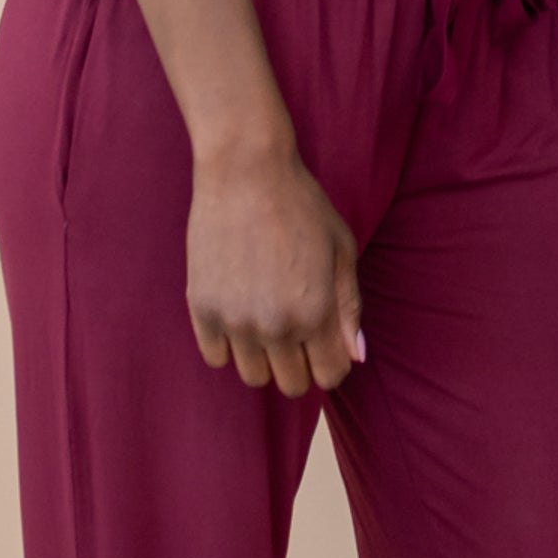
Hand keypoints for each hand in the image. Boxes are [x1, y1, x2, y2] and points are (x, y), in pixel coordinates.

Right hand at [185, 142, 365, 393]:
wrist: (245, 174)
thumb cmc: (302, 207)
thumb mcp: (342, 251)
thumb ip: (350, 307)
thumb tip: (356, 356)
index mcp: (316, 312)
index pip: (329, 375)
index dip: (333, 364)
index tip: (327, 346)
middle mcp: (275, 326)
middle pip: (290, 383)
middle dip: (301, 365)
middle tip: (298, 332)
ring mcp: (234, 320)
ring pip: (252, 376)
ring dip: (264, 358)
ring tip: (268, 321)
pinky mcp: (201, 309)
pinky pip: (216, 356)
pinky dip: (229, 345)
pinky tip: (240, 314)